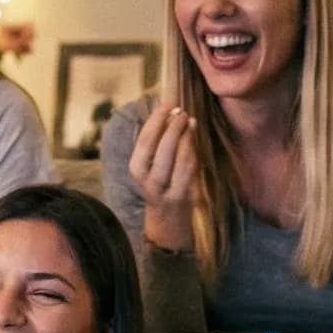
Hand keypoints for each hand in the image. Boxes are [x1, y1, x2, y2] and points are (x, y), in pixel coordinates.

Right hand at [125, 104, 198, 251]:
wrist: (168, 228)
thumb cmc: (161, 189)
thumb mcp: (152, 168)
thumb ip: (156, 144)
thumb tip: (165, 111)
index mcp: (137, 170)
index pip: (143, 142)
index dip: (154, 122)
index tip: (165, 105)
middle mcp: (148, 182)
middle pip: (158, 150)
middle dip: (170, 127)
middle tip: (180, 111)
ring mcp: (166, 192)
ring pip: (175, 160)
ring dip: (184, 137)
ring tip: (189, 120)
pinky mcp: (182, 198)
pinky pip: (188, 171)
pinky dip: (192, 152)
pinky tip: (195, 139)